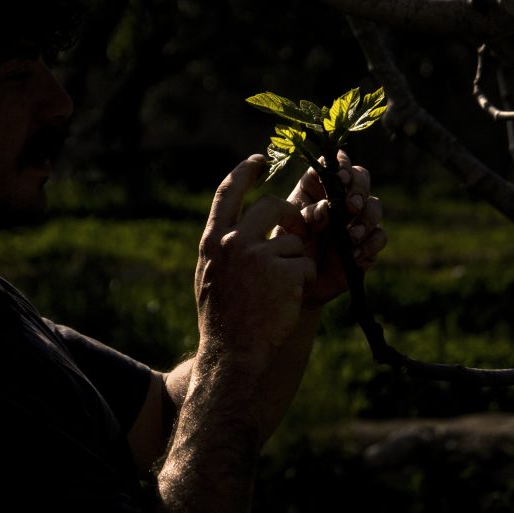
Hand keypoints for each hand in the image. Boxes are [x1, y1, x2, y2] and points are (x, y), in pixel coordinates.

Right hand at [195, 155, 316, 371]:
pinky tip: (286, 300)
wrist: (232, 354)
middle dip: (288, 215)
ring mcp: (259, 256)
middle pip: (271, 205)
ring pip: (292, 240)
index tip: (259, 159)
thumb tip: (231, 225)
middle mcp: (233, 243)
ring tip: (276, 291)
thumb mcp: (208, 276)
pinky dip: (302, 281)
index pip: (227, 193)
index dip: (244, 172)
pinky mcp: (285, 272)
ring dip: (293, 261)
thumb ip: (220, 248)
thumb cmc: (222, 319)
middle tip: (293, 231)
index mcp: (212, 242)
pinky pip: (305, 264)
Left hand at [285, 150, 385, 308]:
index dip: (341, 165)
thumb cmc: (288, 250)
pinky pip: (379, 237)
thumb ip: (307, 215)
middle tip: (351, 206)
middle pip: (362, 177)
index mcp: (318, 188)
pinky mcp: (368, 243)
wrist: (297, 284)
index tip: (340, 177)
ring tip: (350, 235)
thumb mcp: (290, 229)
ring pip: (375, 205)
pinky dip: (369, 244)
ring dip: (366, 218)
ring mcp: (357, 220)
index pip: (335, 164)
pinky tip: (354, 254)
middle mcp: (340, 199)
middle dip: (359, 189)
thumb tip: (326, 207)